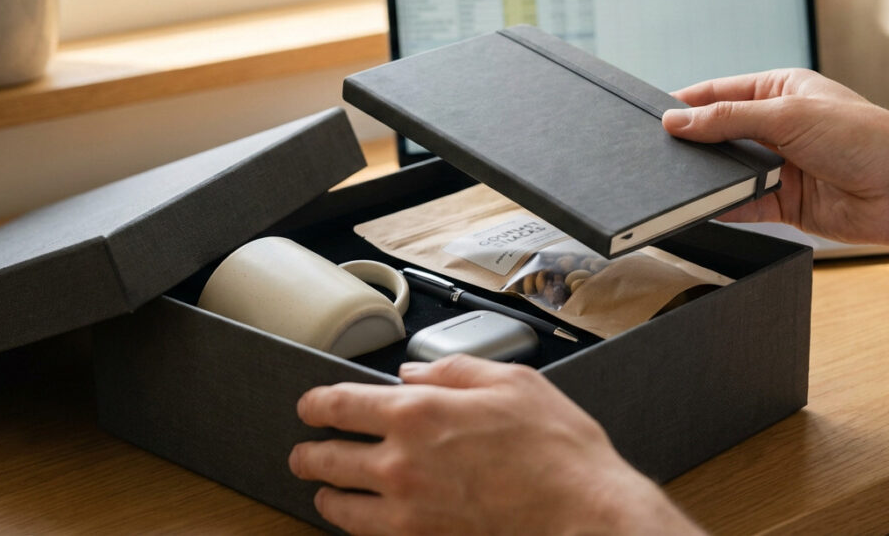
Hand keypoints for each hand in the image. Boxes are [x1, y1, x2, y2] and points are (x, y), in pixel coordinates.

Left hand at [290, 354, 701, 534]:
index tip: (309, 406)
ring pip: (340, 506)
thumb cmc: (557, 451)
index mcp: (417, 415)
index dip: (315, 403)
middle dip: (309, 453)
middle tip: (303, 452)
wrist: (585, 515)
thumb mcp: (511, 381)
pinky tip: (360, 518)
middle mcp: (400, 465)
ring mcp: (408, 512)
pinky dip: (355, 526)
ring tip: (322, 489)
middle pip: (327, 458)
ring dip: (325, 493)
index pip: (339, 405)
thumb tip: (414, 371)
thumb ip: (453, 369)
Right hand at [662, 69, 888, 267]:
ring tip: (673, 179)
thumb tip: (677, 121)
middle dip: (692, 143)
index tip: (655, 116)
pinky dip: (719, 206)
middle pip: (720, 133)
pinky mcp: (782, 202)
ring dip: (705, 176)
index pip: (721, 93)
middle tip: (657, 152)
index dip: (687, 104)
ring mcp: (780, 165)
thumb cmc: (866, 139)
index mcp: (782, 91)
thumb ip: (727, 119)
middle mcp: (779, 126)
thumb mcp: (788, 115)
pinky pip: (739, 204)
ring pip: (727, 171)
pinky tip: (697, 206)